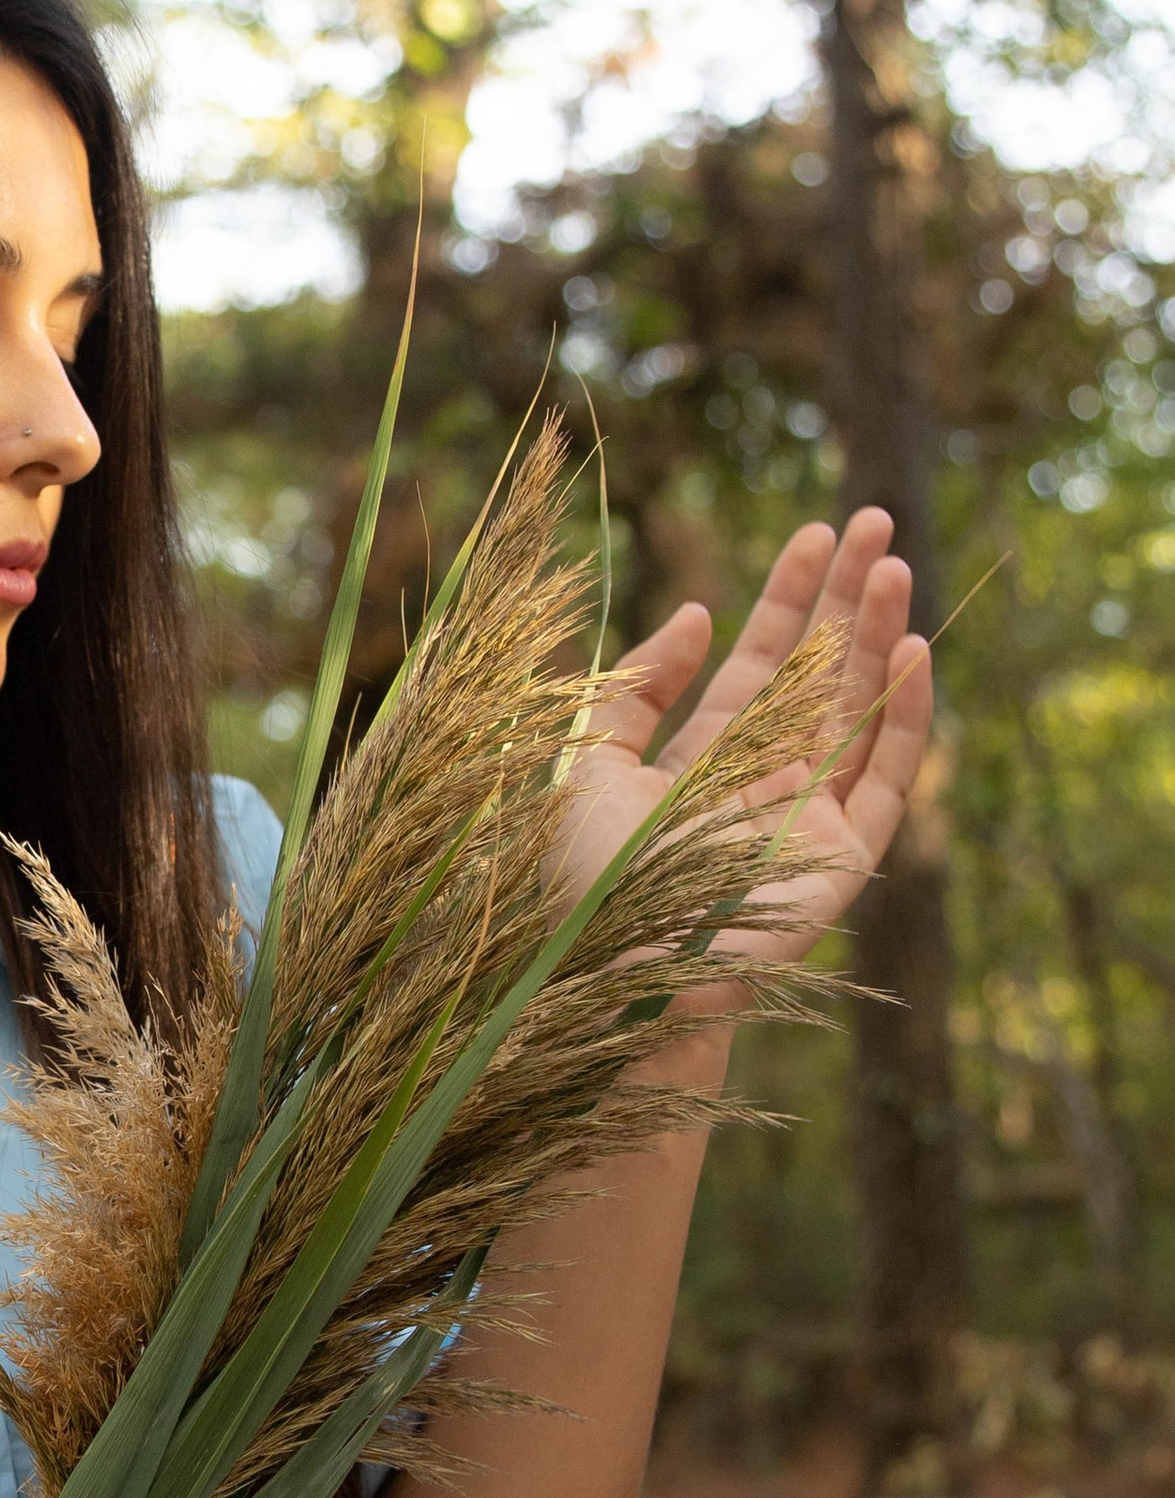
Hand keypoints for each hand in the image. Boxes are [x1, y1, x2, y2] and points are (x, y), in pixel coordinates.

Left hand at [550, 510, 933, 997]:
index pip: (763, 663)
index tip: (814, 533)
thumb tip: (694, 615)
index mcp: (707, 760)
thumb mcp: (584, 762)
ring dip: (881, 634)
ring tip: (894, 563)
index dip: (789, 597)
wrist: (616, 977)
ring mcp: (813, 818)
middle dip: (847, 596)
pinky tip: (913, 652)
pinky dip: (906, 716)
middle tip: (873, 520)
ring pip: (860, 708)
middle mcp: (766, 781)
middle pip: (821, 671)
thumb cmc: (586, 883)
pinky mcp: (848, 857)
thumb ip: (631, 687)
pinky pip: (888, 776)